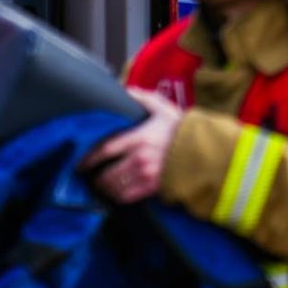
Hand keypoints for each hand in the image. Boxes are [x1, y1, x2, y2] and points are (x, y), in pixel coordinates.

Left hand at [85, 88, 182, 204]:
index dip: (87, 158)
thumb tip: (126, 90)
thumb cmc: (183, 129)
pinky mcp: (154, 188)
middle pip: (106, 173)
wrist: (207, 151)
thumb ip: (144, 99)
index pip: (104, 149)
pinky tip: (115, 193)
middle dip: (95, 178)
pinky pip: (127, 197)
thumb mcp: (164, 109)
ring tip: (100, 186)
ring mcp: (147, 176)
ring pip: (114, 188)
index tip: (80, 162)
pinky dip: (117, 197)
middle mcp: (141, 158)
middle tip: (88, 177)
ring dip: (104, 189)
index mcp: (140, 138)